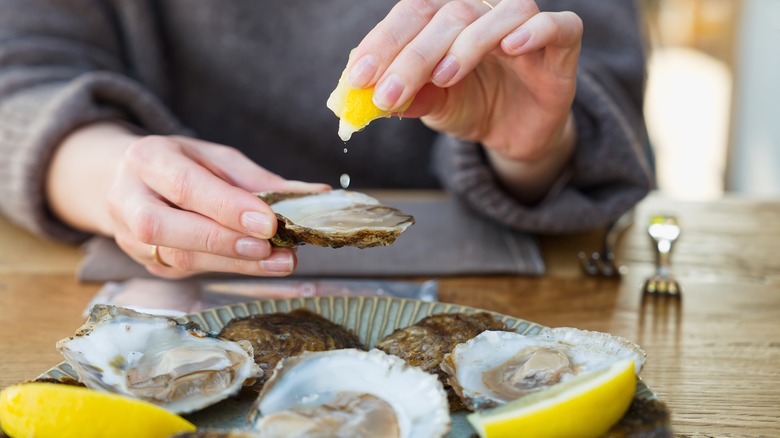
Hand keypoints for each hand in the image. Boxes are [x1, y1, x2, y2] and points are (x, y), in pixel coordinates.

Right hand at [46, 123, 328, 278]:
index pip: (185, 186)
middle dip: (224, 241)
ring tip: (280, 260)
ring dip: (235, 263)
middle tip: (272, 247)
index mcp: (147, 160)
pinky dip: (229, 268)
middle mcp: (128, 199)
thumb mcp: (217, 159)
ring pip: (179, 257)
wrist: (125, 181)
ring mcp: (131, 237)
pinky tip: (261, 264)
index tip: (268, 221)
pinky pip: (188, 270)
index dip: (227, 207)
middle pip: (167, 228)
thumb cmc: (180, 164)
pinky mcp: (148, 263)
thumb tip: (316, 194)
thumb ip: (259, 179)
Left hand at [345, 0, 581, 200]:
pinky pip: (558, 25)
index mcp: (447, 16)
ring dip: (467, 44)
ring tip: (443, 78)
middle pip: (449, 15)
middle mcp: (484, 9)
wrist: (517, 131)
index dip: (383, 43)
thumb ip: (408, 96)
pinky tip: (511, 48)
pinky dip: (535, 32)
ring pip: (498, 14)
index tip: (358, 78)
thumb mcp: (434, 106)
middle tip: (388, 94)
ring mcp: (524, 24)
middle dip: (413, 56)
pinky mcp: (562, 44)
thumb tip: (369, 96)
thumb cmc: (473, 106)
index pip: (411, 15)